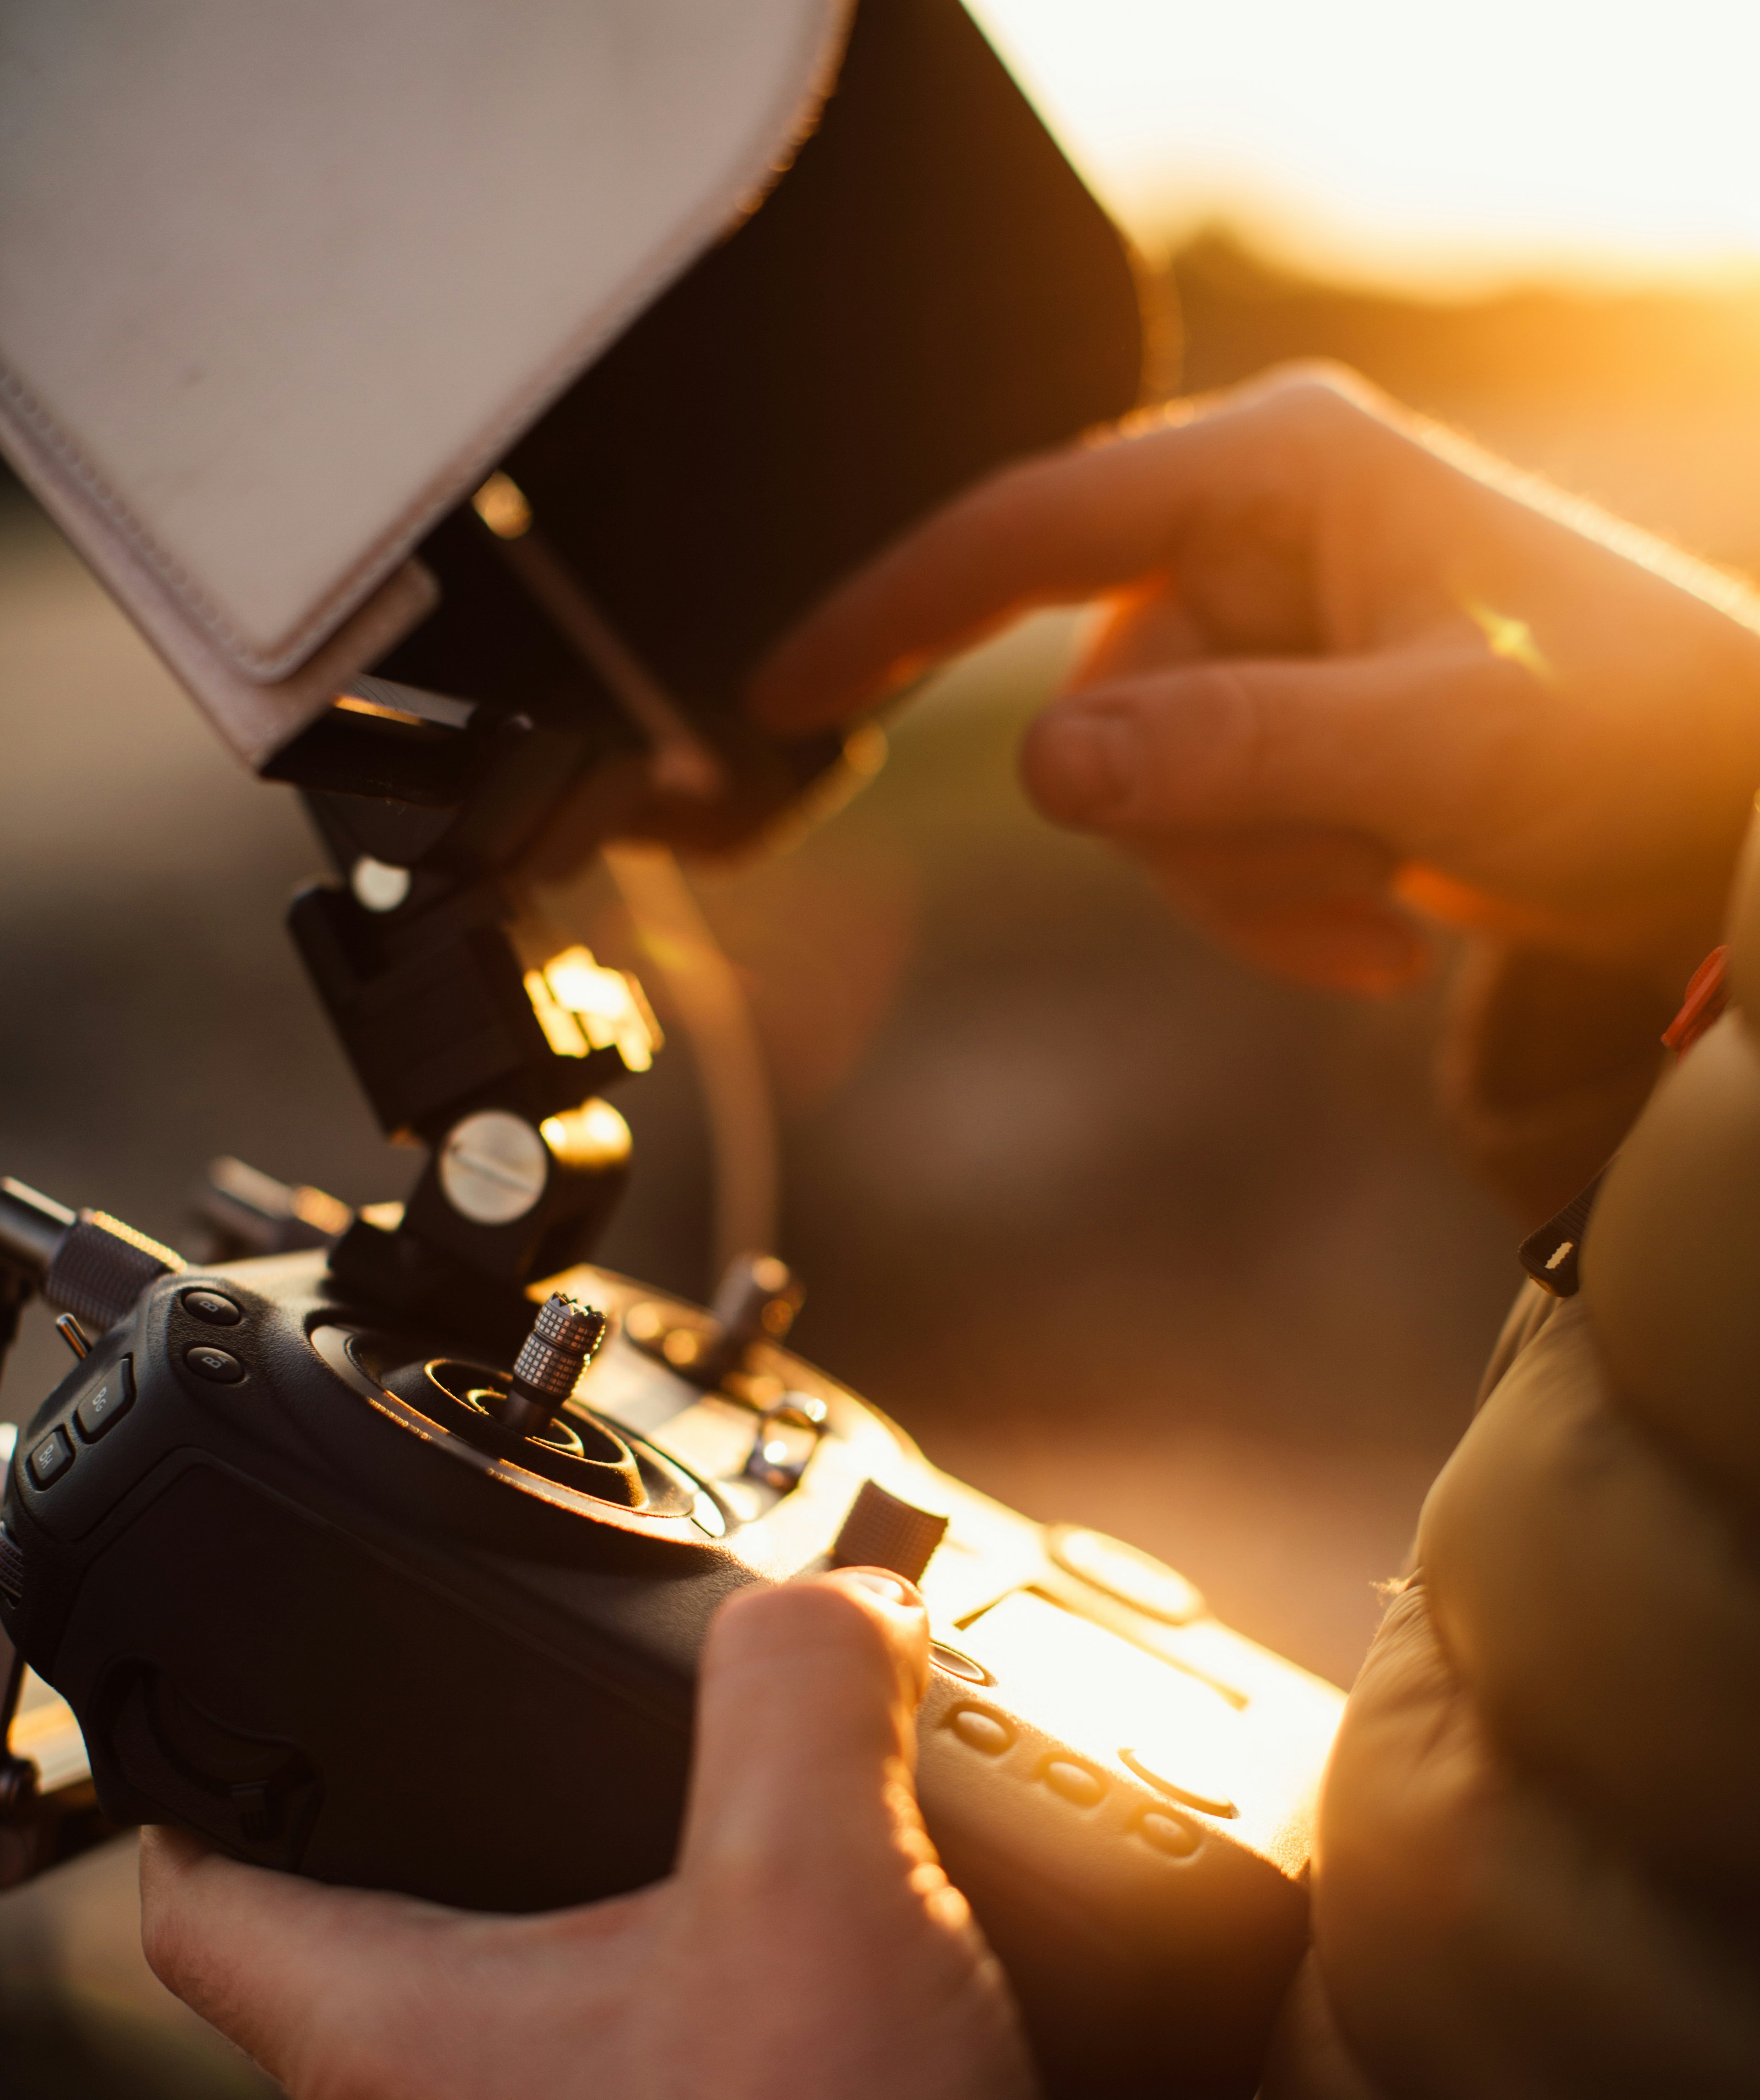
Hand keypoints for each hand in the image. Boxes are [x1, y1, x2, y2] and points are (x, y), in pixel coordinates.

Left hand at [139, 1574, 1053, 2099]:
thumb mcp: (813, 1874)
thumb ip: (802, 1690)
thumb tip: (833, 1603)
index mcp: (403, 2048)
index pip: (205, 1910)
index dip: (196, 1792)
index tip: (230, 1726)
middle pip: (357, 1960)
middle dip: (416, 1838)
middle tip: (478, 1742)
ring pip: (503, 2029)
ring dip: (561, 1929)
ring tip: (658, 1839)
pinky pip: (622, 2093)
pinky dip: (672, 2012)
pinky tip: (783, 1975)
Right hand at [752, 366, 1759, 998]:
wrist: (1719, 812)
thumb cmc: (1623, 733)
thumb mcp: (1433, 746)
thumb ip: (1235, 756)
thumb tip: (1045, 768)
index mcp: (1276, 474)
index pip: (1024, 529)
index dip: (886, 611)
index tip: (773, 688)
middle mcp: (1250, 537)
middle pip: (1094, 715)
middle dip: (1208, 834)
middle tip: (1350, 871)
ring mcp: (1259, 635)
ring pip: (1141, 804)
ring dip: (1253, 886)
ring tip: (1386, 898)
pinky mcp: (1276, 724)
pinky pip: (1200, 843)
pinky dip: (1279, 904)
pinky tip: (1389, 916)